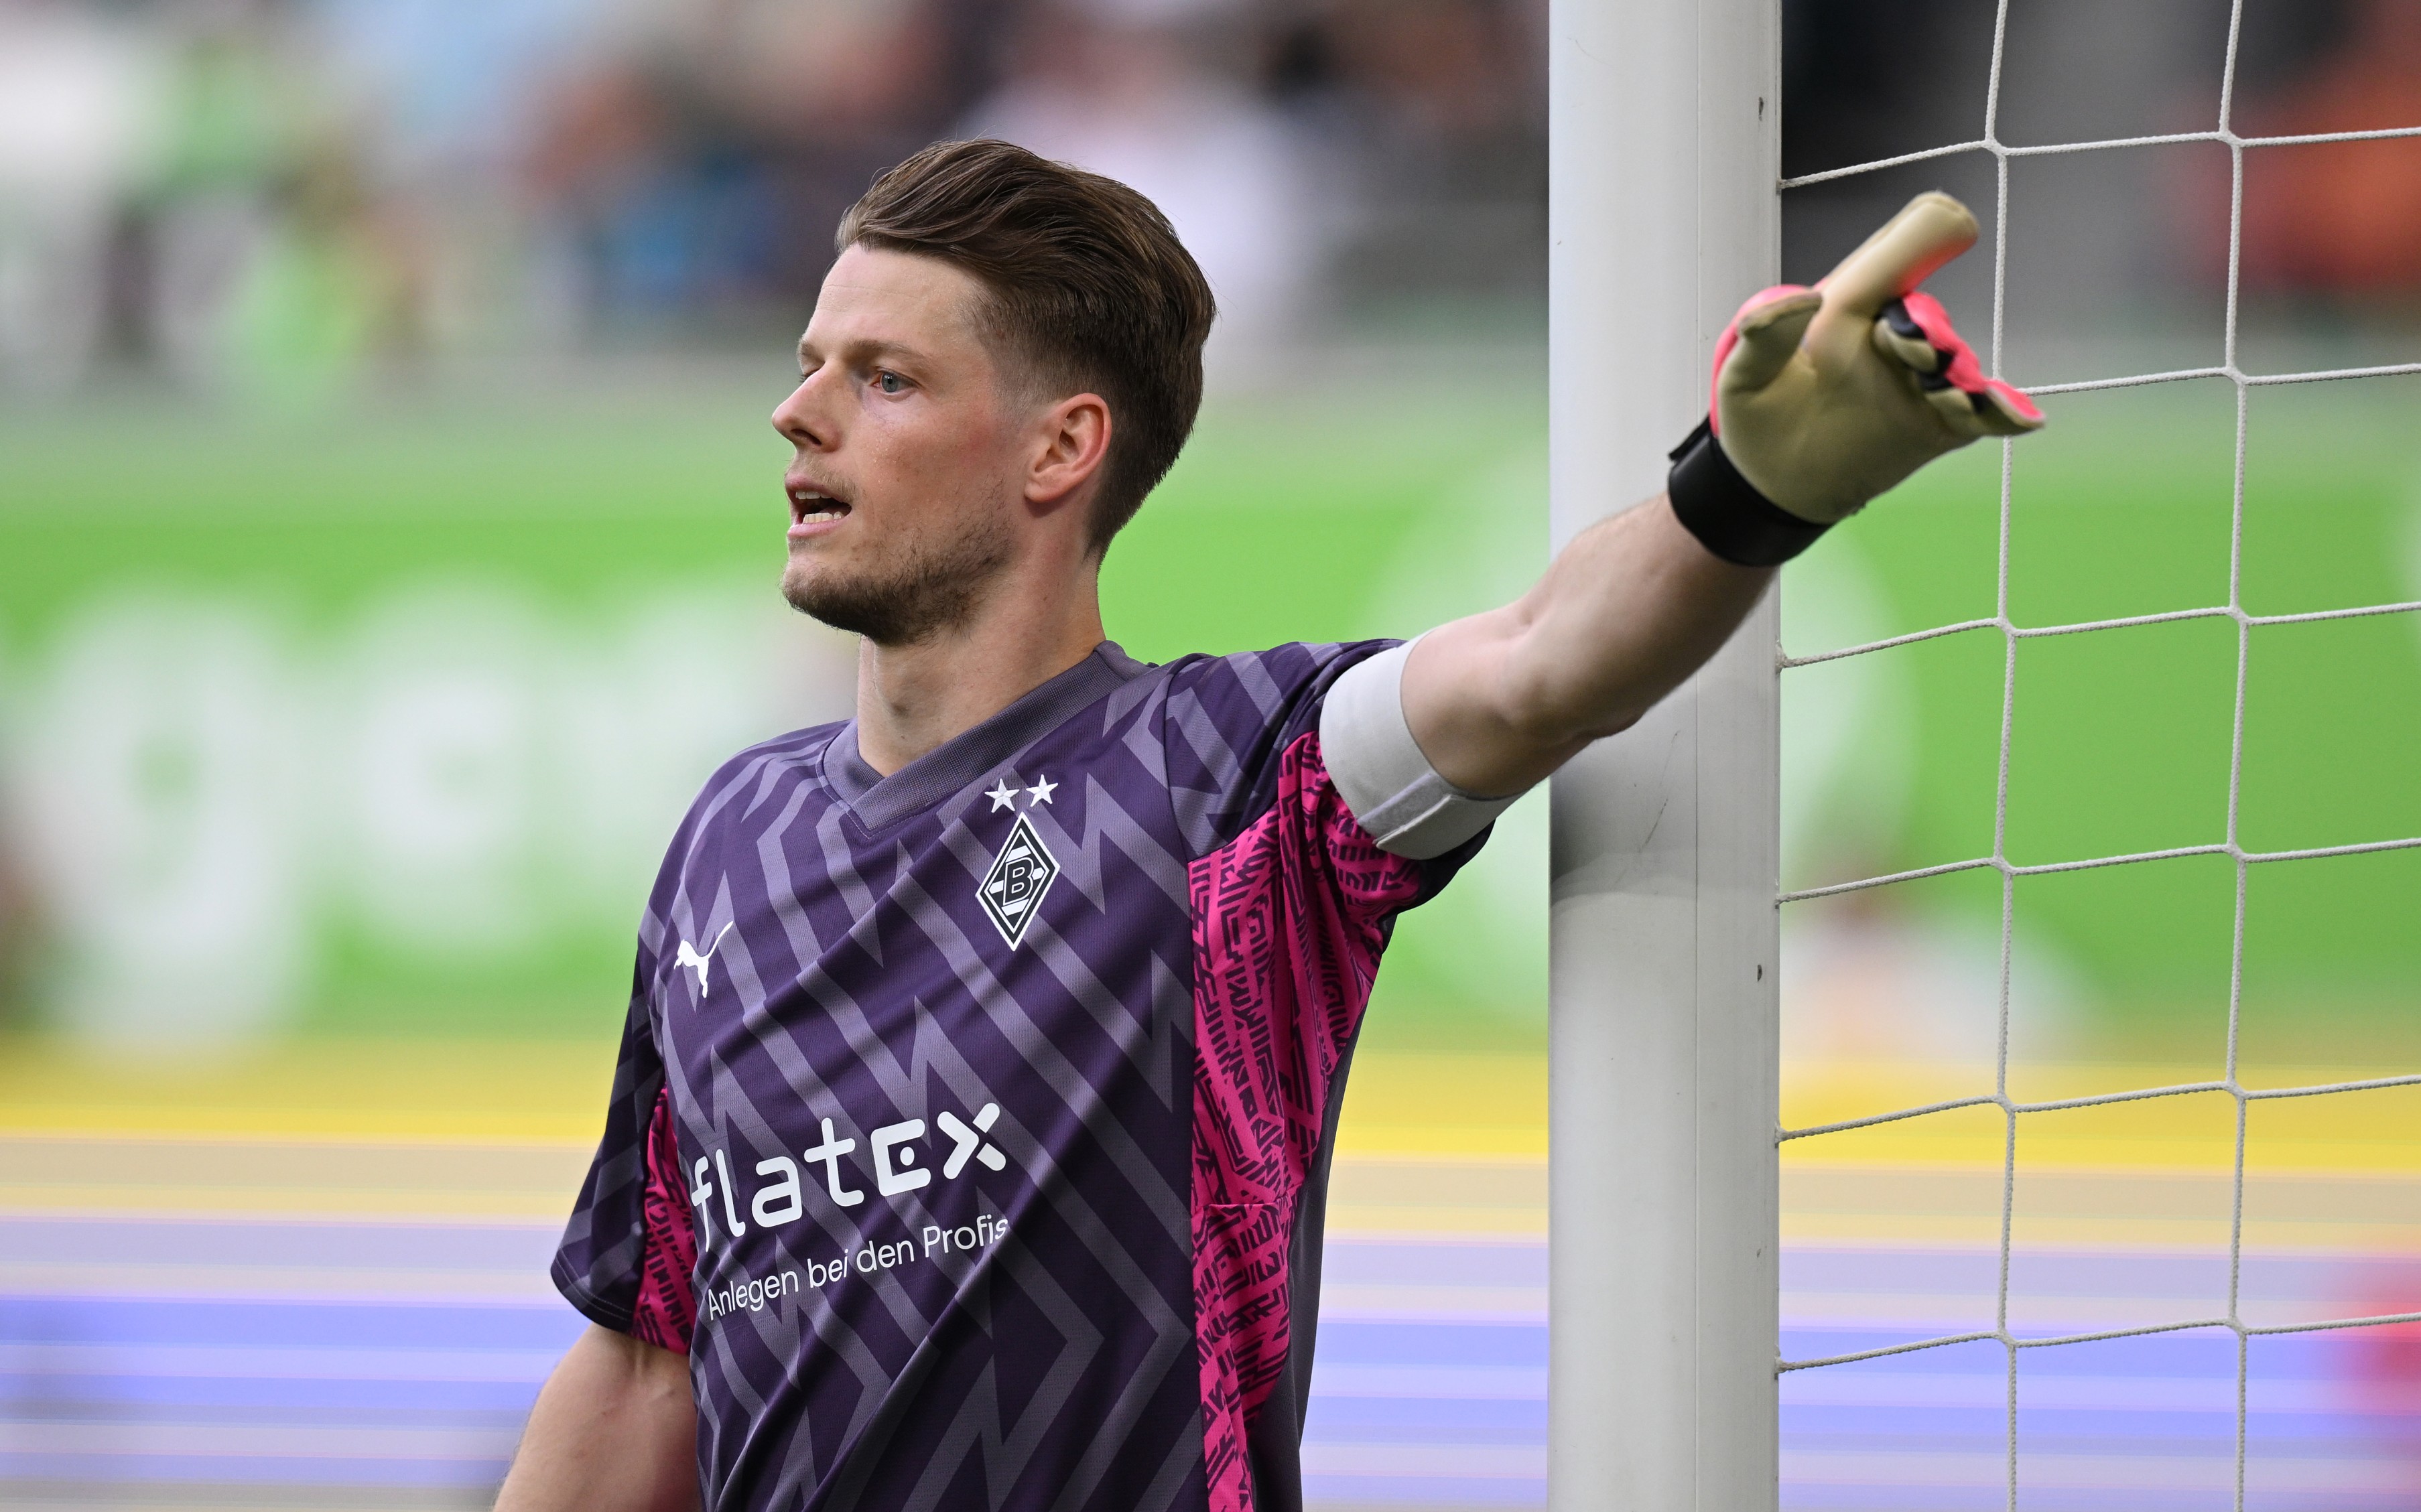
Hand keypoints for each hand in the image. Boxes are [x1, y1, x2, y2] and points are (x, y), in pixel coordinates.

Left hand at [1711, 191, 2043, 524]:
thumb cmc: (1757, 415)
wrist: (1772, 486)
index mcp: (1849, 308)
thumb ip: (1764, 333)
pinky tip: (2023, 417)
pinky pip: (1980, 415)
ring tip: (1943, 393)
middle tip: (1906, 344)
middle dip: (1924, 332)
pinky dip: (2003, 413)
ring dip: (1953, 377)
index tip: (1957, 224)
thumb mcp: (1744, 374)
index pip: (1895, 258)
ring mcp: (1922, 382)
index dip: (1928, 234)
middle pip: (1927, 317)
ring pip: (1955, 368)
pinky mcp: (1940, 426)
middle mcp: (1893, 337)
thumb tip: (1807, 297)